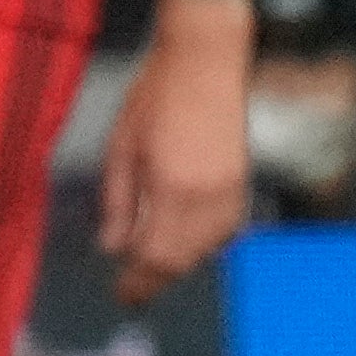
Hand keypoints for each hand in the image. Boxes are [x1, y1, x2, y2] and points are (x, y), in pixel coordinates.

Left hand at [101, 0, 251, 294]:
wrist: (207, 61)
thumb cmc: (156, 95)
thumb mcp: (122, 147)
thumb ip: (117, 201)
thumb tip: (112, 246)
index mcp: (171, 189)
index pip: (154, 256)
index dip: (137, 282)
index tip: (122, 295)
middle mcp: (206, 199)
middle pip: (181, 260)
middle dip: (156, 279)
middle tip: (133, 289)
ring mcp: (230, 193)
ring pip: (206, 251)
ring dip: (179, 264)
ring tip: (153, 266)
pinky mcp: (243, 183)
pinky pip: (224, 232)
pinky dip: (203, 246)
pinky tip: (187, 241)